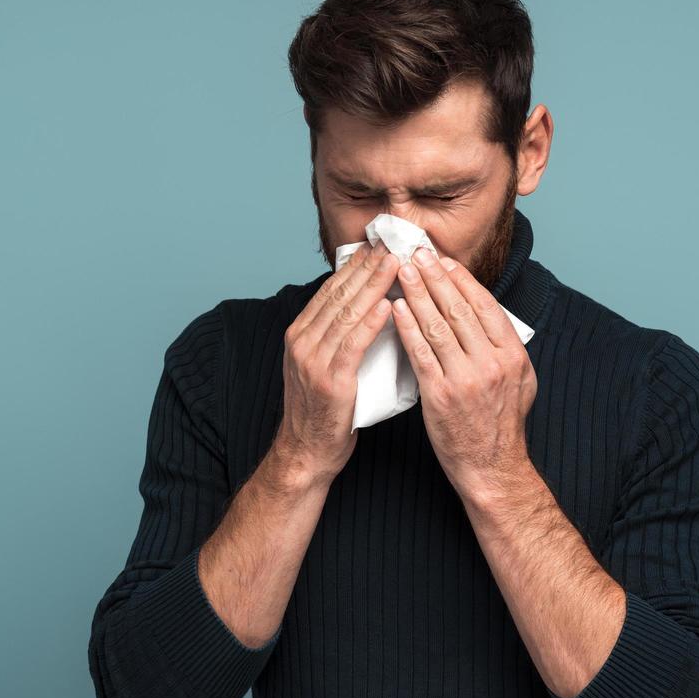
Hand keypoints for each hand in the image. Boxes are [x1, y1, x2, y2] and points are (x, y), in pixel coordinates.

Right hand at [271, 238, 401, 486]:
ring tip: (398, 265)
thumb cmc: (325, 411)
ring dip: (374, 286)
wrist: (307, 452)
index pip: (331, 290)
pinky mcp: (329, 382)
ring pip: (346, 313)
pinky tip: (389, 305)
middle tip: (395, 245)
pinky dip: (371, 322)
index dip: (357, 266)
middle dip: (368, 267)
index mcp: (300, 334)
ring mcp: (312, 361)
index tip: (381, 246)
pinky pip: (352, 344)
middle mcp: (302, 342)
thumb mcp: (324, 365)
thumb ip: (338, 337)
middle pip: (339, 294)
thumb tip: (368, 307)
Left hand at [389, 245, 537, 496]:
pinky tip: (395, 309)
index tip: (443, 260)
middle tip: (415, 253)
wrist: (491, 468)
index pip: (484, 305)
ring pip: (437, 326)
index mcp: (513, 355)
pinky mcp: (440, 396)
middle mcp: (492, 363)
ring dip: (416, 294)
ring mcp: (465, 379)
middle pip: (458, 309)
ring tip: (401, 272)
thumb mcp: (521, 381)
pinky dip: (406, 327)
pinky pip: (420, 353)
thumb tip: (488, 315)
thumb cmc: (501, 425)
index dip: (461, 279)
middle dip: (434, 277)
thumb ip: (506, 348)